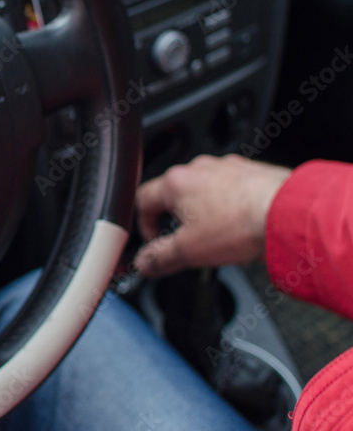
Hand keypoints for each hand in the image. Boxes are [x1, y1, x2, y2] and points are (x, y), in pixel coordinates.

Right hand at [133, 154, 291, 276]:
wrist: (288, 213)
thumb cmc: (241, 224)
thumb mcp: (189, 251)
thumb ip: (160, 257)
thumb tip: (143, 262)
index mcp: (175, 183)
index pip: (142, 200)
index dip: (144, 225)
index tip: (156, 241)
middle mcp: (198, 169)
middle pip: (175, 195)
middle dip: (179, 221)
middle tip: (191, 243)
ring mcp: (226, 167)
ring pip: (204, 191)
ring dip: (205, 213)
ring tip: (221, 237)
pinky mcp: (251, 171)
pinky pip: (231, 189)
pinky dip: (231, 206)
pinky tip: (242, 226)